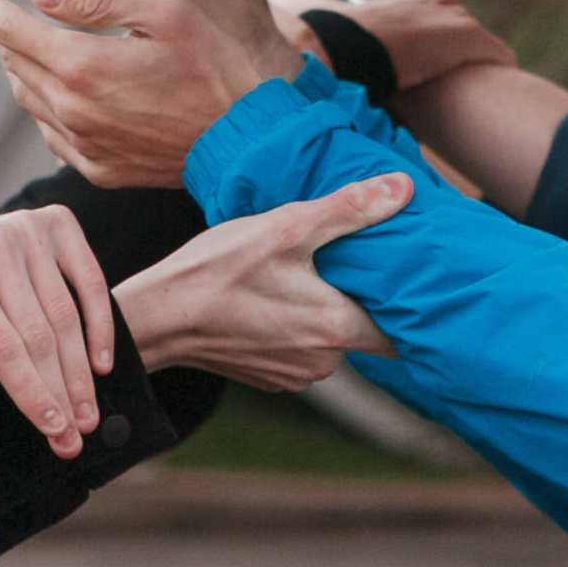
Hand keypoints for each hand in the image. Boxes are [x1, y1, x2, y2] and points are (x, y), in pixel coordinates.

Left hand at [0, 0, 289, 185]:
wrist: (244, 139)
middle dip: (8, 30)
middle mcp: (72, 110)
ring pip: (28, 97)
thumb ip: (95, 2)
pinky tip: (72, 90)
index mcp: (82, 66)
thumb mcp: (164, 13)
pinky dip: (49, 103)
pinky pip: (51, 131)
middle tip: (17, 9)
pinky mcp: (97, 169)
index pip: (8, 29)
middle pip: (14, 61)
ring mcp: (82, 145)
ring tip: (46, 44)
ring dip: (27, 66)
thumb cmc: (213, 65)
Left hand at [0, 205, 116, 454]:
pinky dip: (101, 323)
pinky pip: (90, 279)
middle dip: (61, 390)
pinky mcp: (57, 222)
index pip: (0, 342)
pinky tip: (101, 364)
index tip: (51, 428)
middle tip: (77, 435)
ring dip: (81, 369)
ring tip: (89, 413)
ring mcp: (29, 227)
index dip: (29, 389)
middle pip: (38, 332)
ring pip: (65, 312)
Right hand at [115, 175, 409, 385]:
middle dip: (360, 298)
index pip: (401, 330)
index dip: (410, 304)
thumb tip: (404, 189)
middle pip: (365, 330)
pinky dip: (296, 327)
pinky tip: (275, 298)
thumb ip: (349, 210)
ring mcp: (296, 375)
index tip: (410, 278)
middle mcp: (324, 363)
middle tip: (348, 260)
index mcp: (337, 328)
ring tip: (306, 274)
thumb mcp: (285, 228)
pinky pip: (301, 350)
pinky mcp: (271, 378)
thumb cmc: (218, 271)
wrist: (157, 319)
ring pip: (331, 340)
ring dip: (325, 311)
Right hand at [271, 0, 516, 92]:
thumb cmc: (350, 52)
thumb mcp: (371, 42)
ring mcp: (457, 17)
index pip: (448, 22)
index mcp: (418, 1)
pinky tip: (500, 90)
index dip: (449, 49)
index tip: (448, 71)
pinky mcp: (470, 36)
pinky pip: (498, 55)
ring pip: (484, 44)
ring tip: (483, 92)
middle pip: (470, 31)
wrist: (344, 48)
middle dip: (468, 57)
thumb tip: (378, 71)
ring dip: (482, 66)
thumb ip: (384, 47)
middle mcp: (442, 2)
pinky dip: (500, 71)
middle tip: (466, 87)